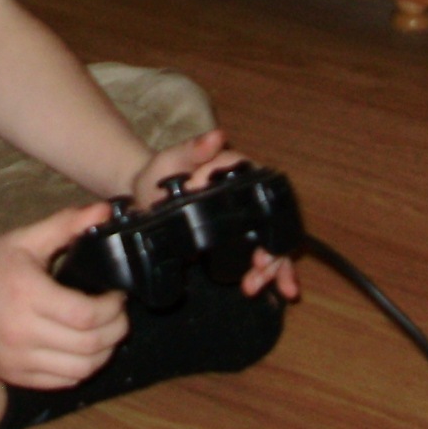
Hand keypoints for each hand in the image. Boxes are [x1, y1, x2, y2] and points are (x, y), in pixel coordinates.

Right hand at [0, 203, 129, 387]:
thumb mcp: (25, 239)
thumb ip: (66, 224)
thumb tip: (106, 210)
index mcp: (27, 294)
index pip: (85, 315)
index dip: (113, 308)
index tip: (118, 295)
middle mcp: (22, 332)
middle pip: (88, 346)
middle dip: (115, 331)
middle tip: (119, 314)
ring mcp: (17, 359)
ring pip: (79, 370)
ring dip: (103, 354)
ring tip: (106, 333)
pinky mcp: (14, 376)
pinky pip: (61, 382)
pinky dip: (81, 370)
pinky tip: (84, 350)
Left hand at [130, 130, 302, 303]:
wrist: (146, 198)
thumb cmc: (159, 174)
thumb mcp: (170, 160)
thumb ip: (192, 149)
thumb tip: (217, 137)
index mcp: (236, 170)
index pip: (260, 189)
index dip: (262, 212)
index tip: (254, 236)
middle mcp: (247, 194)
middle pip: (273, 221)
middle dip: (273, 249)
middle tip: (259, 269)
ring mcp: (246, 218)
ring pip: (273, 241)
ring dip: (275, 266)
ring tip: (256, 285)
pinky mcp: (241, 238)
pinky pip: (265, 254)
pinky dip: (276, 272)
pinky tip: (281, 291)